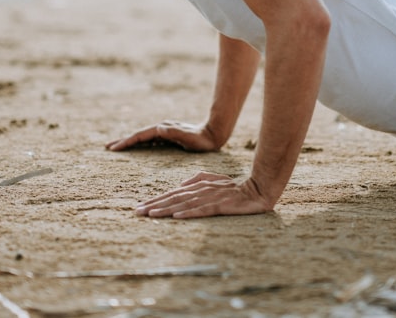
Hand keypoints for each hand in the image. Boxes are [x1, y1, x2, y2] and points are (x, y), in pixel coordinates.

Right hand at [105, 120, 219, 151]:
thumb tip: (159, 128)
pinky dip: (140, 144)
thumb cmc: (202, 140)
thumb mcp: (189, 138)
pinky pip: (150, 141)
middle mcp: (162, 129)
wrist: (214, 134)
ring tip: (117, 147)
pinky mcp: (169, 137)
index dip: (126, 142)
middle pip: (138, 135)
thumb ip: (175, 133)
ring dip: (130, 142)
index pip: (140, 136)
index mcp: (163, 129)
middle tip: (108, 147)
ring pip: (143, 138)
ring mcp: (165, 133)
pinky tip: (137, 148)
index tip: (114, 148)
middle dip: (123, 141)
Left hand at [135, 172, 272, 218]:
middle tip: (137, 212)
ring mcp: (211, 197)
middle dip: (155, 205)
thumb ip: (198, 179)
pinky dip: (189, 213)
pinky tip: (177, 216)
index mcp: (198, 185)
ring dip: (166, 209)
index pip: (172, 193)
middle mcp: (201, 190)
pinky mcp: (221, 205)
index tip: (140, 207)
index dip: (156, 200)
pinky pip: (202, 210)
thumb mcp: (215, 180)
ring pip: (184, 204)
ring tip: (151, 215)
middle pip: (174, 198)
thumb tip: (181, 185)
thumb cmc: (235, 186)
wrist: (258, 189)